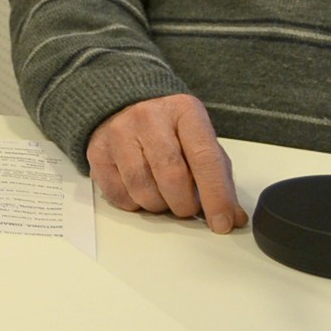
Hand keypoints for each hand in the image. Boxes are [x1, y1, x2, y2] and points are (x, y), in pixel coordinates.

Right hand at [84, 93, 245, 232]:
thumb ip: (218, 176)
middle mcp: (149, 117)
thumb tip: (233, 218)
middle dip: (185, 205)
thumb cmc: (170, 130)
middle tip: (187, 207)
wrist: (124, 106)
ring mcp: (119, 133)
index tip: (222, 223)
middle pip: (172, 177)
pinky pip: (120, 195)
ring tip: (164, 196)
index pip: (204, 158)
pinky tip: (141, 190)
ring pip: (143, 190)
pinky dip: (136, 204)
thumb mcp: (200, 141)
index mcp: (184, 111)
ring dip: (159, 206)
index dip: (216, 196)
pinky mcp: (97, 151)